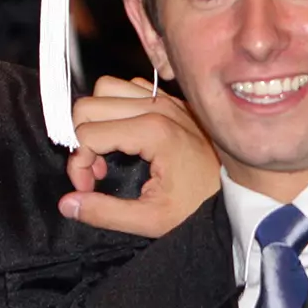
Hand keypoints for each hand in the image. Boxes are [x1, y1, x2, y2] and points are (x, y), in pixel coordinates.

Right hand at [60, 76, 222, 237]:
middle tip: (95, 171)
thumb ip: (104, 212)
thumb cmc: (198, 206)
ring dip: (97, 119)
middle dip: (81, 139)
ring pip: (106, 88)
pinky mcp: (170, 100)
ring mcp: (165, 99)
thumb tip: (67, 204)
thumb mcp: (150, 220)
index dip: (77, 164)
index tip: (87, 188)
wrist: (240, 193)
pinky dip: (116, 107)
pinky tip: (124, 138)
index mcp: (152, 131)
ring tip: (108, 152)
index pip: (86, 134)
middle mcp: (157, 107)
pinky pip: (129, 87)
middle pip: (89, 105)